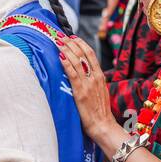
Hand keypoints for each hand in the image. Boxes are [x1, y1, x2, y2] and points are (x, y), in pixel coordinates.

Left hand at [58, 34, 124, 151]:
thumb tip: (83, 73)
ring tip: (57, 41)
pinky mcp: (80, 92)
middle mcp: (94, 77)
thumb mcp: (99, 92)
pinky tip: (60, 56)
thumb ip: (92, 81)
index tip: (71, 37)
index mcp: (100, 76)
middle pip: (82, 54)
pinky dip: (66, 63)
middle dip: (70, 43)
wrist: (103, 126)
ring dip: (66, 49)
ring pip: (76, 61)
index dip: (80, 43)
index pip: (90, 54)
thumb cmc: (100, 112)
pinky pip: (72, 74)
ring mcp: (88, 84)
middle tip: (60, 35)